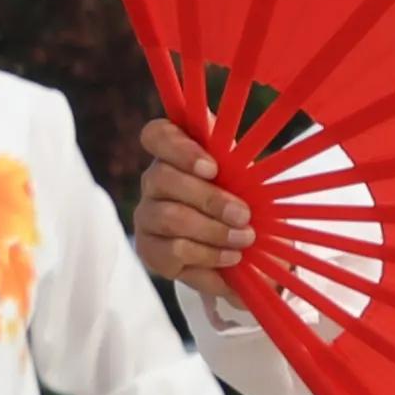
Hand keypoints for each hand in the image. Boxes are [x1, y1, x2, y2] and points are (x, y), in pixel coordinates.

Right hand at [127, 118, 249, 289]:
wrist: (243, 249)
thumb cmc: (242, 203)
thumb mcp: (245, 180)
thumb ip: (239, 166)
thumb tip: (247, 166)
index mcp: (175, 153)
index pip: (157, 135)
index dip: (180, 148)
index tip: (212, 168)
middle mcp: (154, 181)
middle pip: (163, 178)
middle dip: (210, 198)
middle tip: (243, 215)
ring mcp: (147, 215)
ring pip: (170, 217)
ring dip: (214, 231)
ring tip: (244, 240)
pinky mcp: (150, 250)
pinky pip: (174, 251)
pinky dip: (209, 256)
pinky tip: (231, 258)